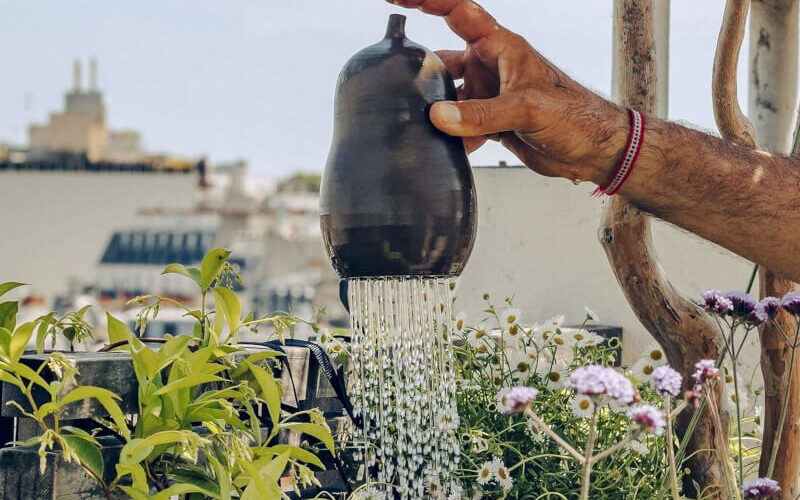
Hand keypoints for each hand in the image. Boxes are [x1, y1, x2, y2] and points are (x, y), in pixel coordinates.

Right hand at [387, 0, 628, 183]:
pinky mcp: (492, 122)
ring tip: (414, 120)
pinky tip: (443, 149)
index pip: (457, 12)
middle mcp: (492, 66)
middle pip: (444, 58)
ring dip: (434, 108)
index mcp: (502, 47)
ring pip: (449, 96)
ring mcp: (490, 95)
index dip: (426, 0)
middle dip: (421, 68)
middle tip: (395, 79)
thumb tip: (437, 114)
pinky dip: (451, 137)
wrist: (594, 150)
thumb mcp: (528, 109)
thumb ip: (481, 114)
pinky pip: (460, 125)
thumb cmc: (576, 115)